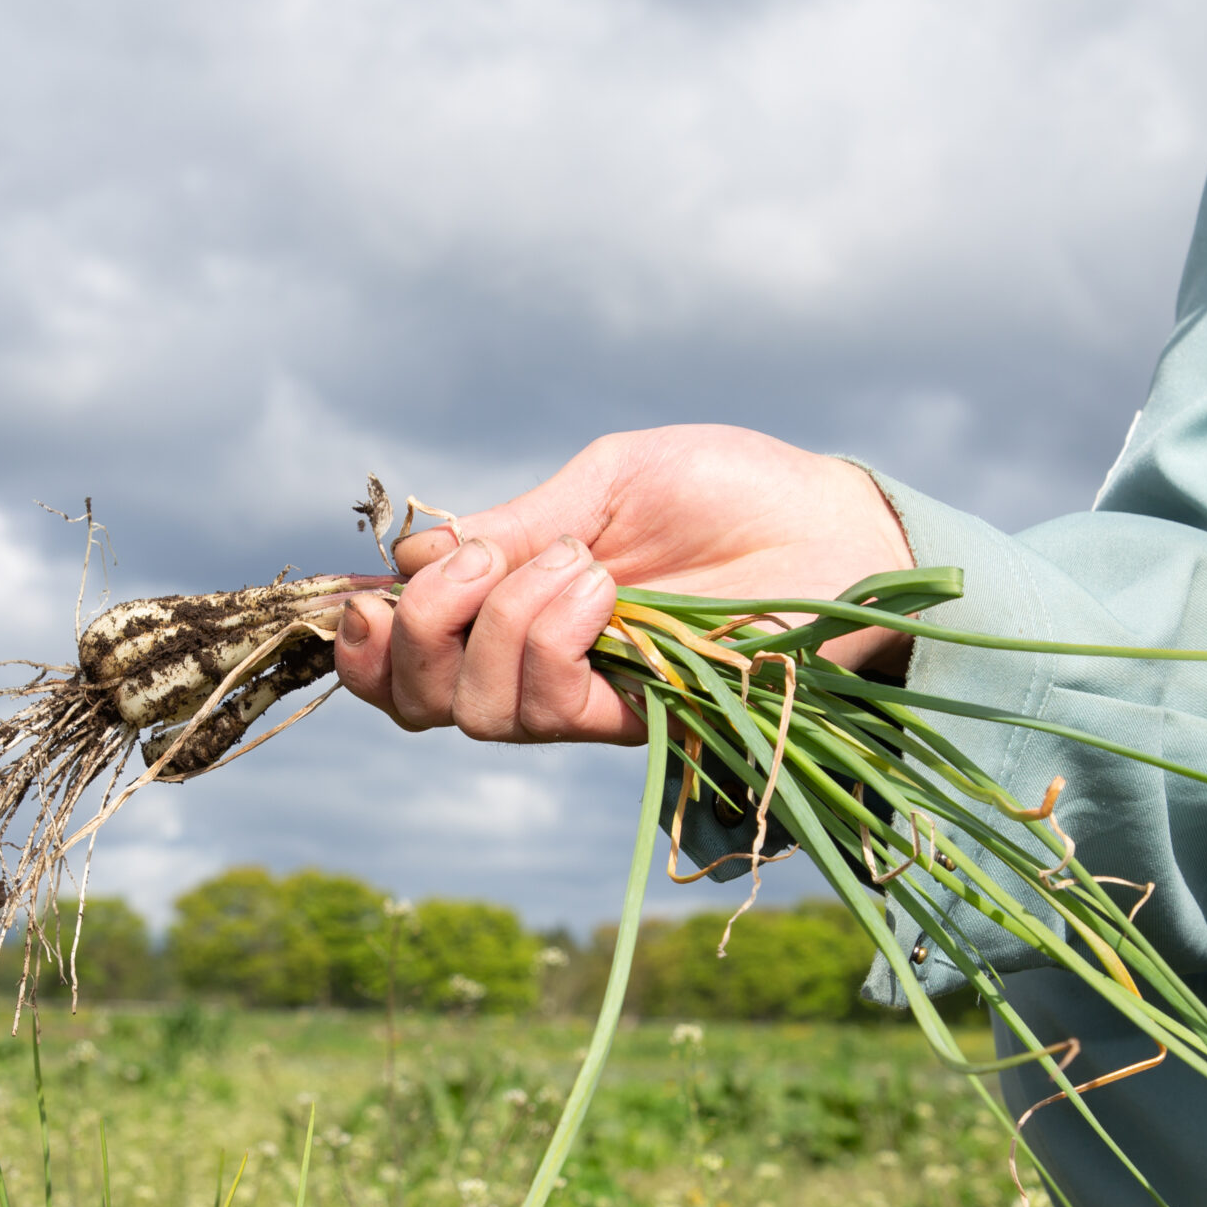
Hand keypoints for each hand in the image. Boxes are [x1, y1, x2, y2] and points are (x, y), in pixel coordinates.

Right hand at [332, 425, 912, 743]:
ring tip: (580, 562)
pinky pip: (551, 709)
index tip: (371, 595)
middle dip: (416, 639)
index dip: (366, 644)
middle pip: (421, 702)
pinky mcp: (641, 721)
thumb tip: (409, 561)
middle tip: (469, 571)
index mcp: (516, 603)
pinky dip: (552, 638)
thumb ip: (512, 526)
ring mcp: (589, 698)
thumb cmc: (731, 491)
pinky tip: (600, 586)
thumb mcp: (605, 485)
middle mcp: (541, 663)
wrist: (840, 526)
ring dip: (503, 625)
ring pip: (480, 712)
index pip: (407, 658)